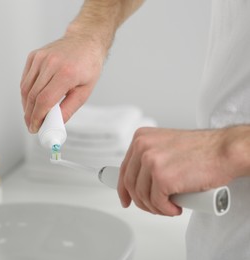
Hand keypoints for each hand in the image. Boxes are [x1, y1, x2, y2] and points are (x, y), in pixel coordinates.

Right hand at [20, 34, 104, 132]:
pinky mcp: (34, 56)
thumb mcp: (85, 91)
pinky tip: (31, 100)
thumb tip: (55, 123)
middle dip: (30, 115)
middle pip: (32, 96)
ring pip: (25, 88)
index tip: (35, 127)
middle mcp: (51, 63)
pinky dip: (26, 92)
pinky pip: (25, 79)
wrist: (85, 40)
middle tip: (32, 125)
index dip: (37, 117)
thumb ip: (69, 109)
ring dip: (26, 105)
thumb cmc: (88, 65)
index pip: (45, 100)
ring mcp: (40, 58)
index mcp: (66, 73)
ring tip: (31, 115)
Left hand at [118, 127, 236, 215]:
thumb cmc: (202, 150)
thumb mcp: (166, 146)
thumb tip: (140, 180)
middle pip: (130, 184)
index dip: (123, 188)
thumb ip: (150, 158)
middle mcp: (142, 147)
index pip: (124, 168)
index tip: (126, 199)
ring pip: (142, 195)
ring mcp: (151, 161)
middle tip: (154, 207)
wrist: (224, 150)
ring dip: (155, 207)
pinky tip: (175, 208)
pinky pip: (156, 202)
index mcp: (141, 137)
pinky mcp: (162, 177)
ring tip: (169, 207)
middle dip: (141, 201)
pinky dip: (165, 210)